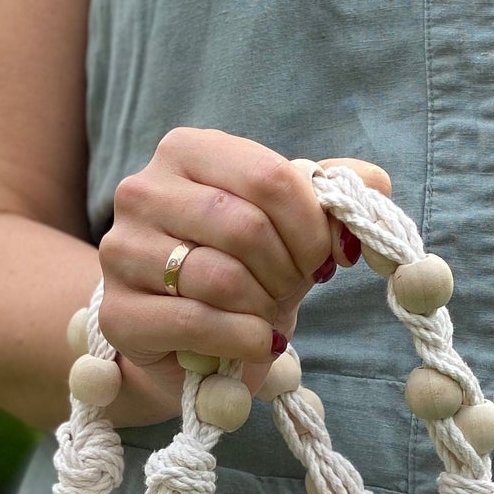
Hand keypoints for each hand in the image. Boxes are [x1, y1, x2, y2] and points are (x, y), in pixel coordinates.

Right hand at [95, 127, 391, 429]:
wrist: (184, 337)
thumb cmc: (241, 268)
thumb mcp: (290, 224)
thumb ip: (333, 193)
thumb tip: (376, 184)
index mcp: (186, 151)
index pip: (269, 178)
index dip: (313, 227)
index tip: (327, 257)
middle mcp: (143, 191)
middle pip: (246, 228)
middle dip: (289, 270)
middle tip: (295, 290)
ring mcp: (122, 252)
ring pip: (220, 278)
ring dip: (265, 307)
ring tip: (270, 315)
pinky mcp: (117, 313)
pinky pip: (195, 322)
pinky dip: (243, 338)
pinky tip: (258, 343)